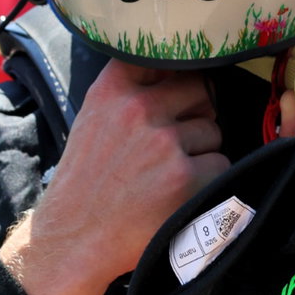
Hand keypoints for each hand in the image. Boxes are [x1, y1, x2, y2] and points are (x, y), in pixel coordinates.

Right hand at [1, 60, 228, 294]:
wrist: (74, 238)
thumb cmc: (87, 181)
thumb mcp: (94, 120)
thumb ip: (130, 90)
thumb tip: (181, 68)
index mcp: (112, 90)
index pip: (163, 56)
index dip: (179, 70)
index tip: (180, 84)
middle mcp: (138, 109)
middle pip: (199, 89)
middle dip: (196, 113)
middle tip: (175, 143)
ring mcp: (164, 142)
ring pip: (212, 129)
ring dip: (201, 150)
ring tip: (169, 174)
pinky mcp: (185, 175)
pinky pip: (220, 164)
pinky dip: (208, 180)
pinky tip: (180, 193)